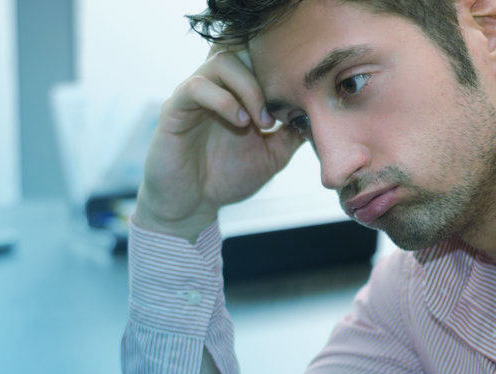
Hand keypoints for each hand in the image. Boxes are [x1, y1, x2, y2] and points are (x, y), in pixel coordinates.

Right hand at [134, 47, 304, 241]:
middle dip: (266, 77)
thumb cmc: (227, 178)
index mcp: (237, 91)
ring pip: (222, 61)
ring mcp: (195, 94)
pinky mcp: (175, 107)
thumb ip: (292, 133)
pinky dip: (223, 100)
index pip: (258, 56)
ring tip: (259, 123)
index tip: (294, 101)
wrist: (192, 203)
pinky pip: (196, 86)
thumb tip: (320, 115)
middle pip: (242, 48)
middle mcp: (216, 85)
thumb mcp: (272, 155)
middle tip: (275, 116)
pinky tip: (239, 123)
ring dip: (248, 89)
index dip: (279, 69)